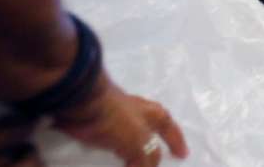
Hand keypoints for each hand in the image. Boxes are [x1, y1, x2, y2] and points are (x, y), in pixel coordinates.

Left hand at [54, 76, 187, 166]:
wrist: (80, 103)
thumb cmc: (116, 119)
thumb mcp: (138, 141)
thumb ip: (146, 157)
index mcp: (149, 113)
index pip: (168, 127)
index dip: (176, 141)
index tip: (183, 155)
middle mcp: (134, 112)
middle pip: (149, 127)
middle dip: (153, 141)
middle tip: (155, 158)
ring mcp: (112, 116)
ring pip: (126, 134)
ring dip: (130, 147)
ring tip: (130, 160)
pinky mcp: (93, 122)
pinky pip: (105, 140)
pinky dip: (109, 149)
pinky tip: (104, 158)